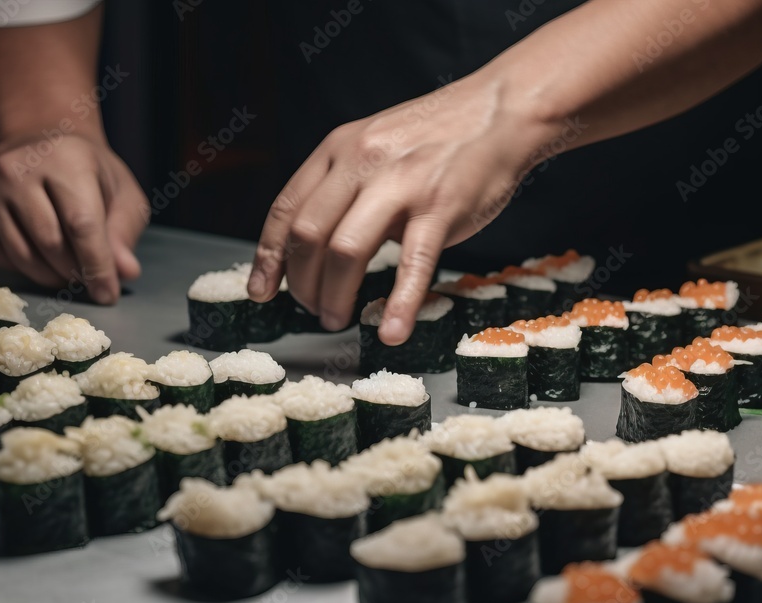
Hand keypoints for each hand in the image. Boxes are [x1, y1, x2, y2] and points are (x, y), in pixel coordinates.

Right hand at [0, 133, 148, 303]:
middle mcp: (21, 170)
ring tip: (72, 272)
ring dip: (53, 276)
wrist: (45, 145)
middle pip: (51, 243)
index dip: (97, 265)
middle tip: (91, 278)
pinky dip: (27, 269)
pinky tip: (45, 260)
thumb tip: (125, 272)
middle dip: (76, 271)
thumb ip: (125, 233)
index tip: (108, 294)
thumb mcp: (123, 195)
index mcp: (67, 160)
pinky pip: (1, 255)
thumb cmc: (93, 175)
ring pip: (23, 254)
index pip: (82, 224)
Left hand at [248, 74, 555, 344]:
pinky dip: (398, 305)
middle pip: (309, 236)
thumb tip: (324, 243)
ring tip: (337, 320)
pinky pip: (412, 265)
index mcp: (338, 149)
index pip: (287, 210)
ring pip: (346, 251)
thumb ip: (348, 186)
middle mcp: (362, 163)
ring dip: (335, 297)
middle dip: (303, 285)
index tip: (262, 292)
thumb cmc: (439, 137)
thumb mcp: (375, 144)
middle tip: (312, 310)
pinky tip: (391, 332)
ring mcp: (401, 185)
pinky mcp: (440, 208)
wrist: (500, 112)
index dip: (269, 257)